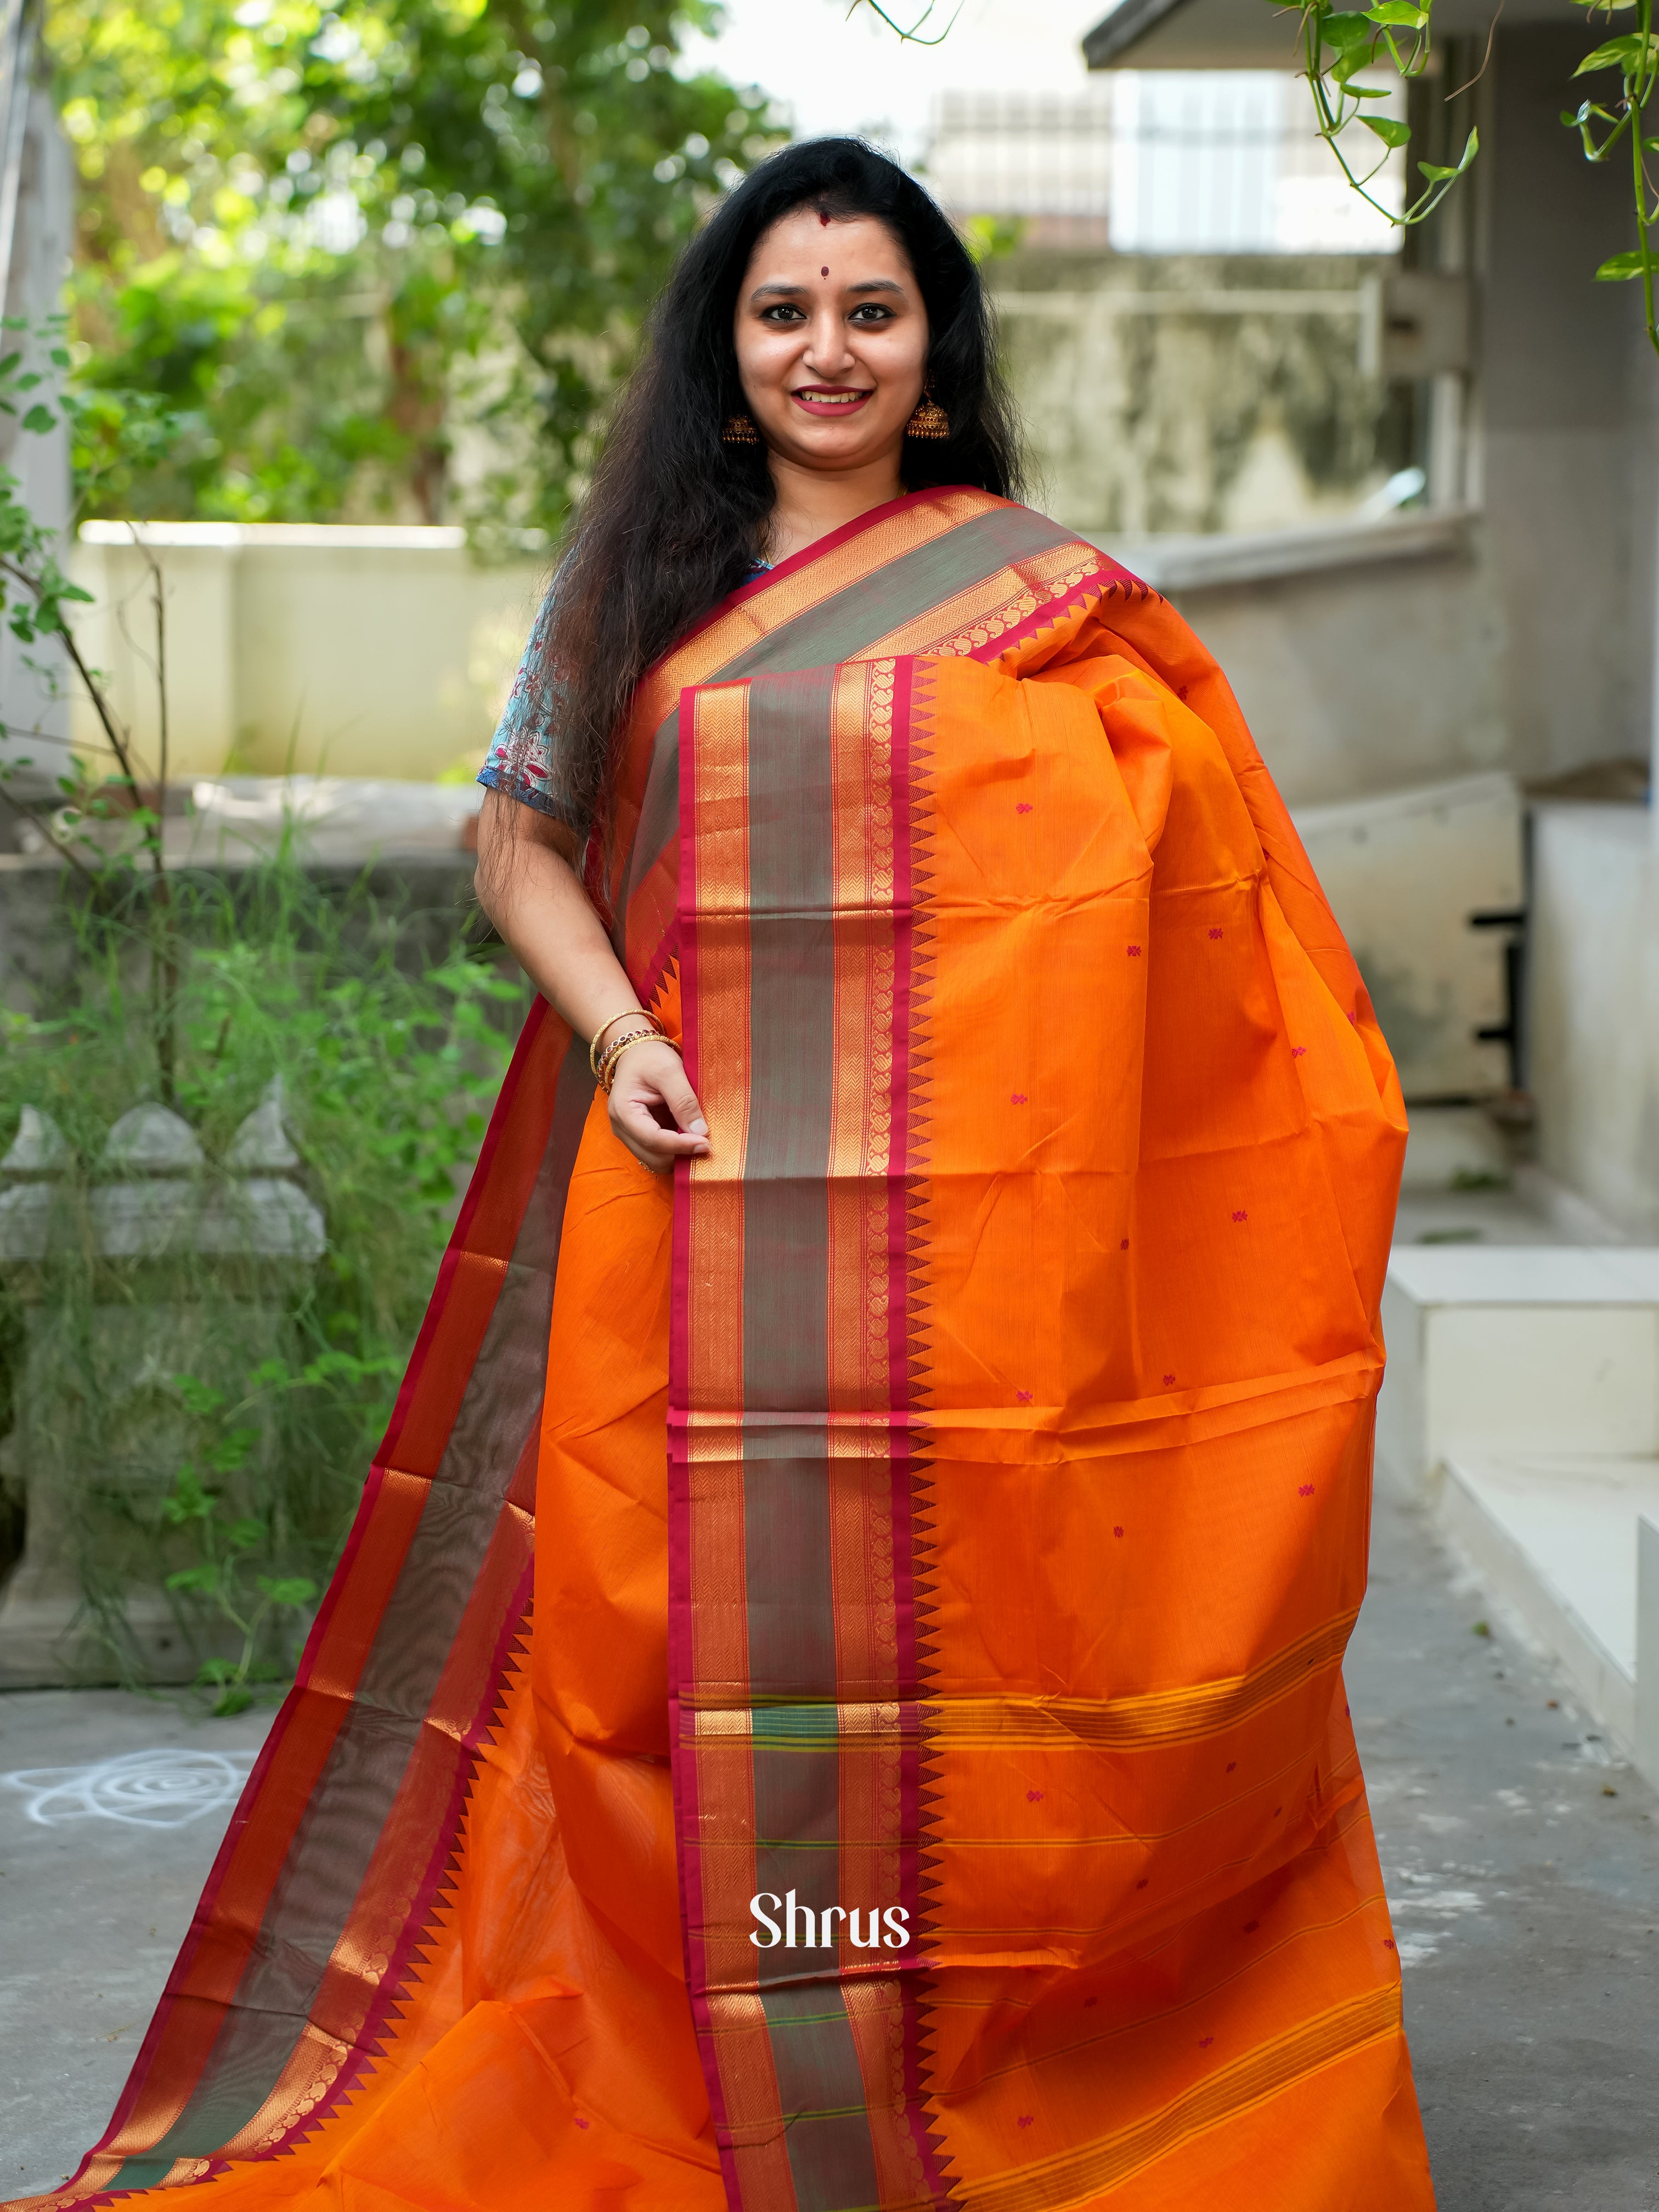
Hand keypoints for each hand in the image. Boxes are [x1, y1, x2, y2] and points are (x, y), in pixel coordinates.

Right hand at [606, 1038, 710, 1172]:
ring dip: (679, 1155)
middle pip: (654, 1157)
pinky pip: (659, 1153)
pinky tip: (690, 1139)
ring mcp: (629, 1134)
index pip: (653, 1139)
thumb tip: (700, 1131)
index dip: (681, 1145)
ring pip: (656, 1160)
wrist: (637, 1053)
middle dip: (680, 1154)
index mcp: (623, 1111)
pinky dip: (676, 1151)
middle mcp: (621, 1128)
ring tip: (699, 1140)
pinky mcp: (640, 1136)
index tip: (706, 1143)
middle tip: (707, 1143)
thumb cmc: (649, 1057)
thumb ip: (684, 1101)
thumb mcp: (669, 1071)